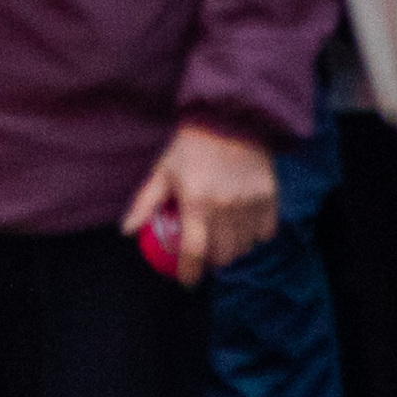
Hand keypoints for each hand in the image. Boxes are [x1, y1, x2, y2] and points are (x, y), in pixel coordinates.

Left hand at [122, 121, 278, 282]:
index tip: (187, 280)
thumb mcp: (163, 171)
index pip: (193, 253)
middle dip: (212, 261)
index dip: (189, 274)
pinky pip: (265, 232)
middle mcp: (225, 207)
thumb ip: (145, 203)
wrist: (229, 116)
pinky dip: (256, 235)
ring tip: (226, 240)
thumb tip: (127, 231)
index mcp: (196, 203)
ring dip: (234, 249)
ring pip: (244, 247)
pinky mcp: (269, 197)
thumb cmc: (191, 146)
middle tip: (207, 253)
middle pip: (222, 256)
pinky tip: (246, 226)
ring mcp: (249, 203)